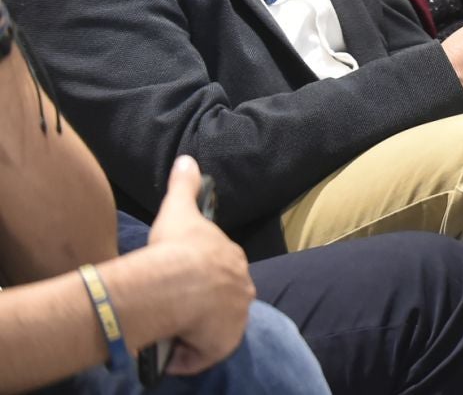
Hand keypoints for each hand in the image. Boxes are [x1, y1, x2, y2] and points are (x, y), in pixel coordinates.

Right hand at [139, 157, 252, 373]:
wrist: (177, 281)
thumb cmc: (177, 245)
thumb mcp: (179, 210)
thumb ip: (184, 186)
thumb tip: (187, 159)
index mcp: (232, 260)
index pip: (220, 271)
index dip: (200, 278)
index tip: (180, 283)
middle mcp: (241, 288)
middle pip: (221, 300)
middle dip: (201, 305)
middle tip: (172, 308)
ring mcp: (234, 317)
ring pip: (213, 327)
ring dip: (194, 330)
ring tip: (169, 327)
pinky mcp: (222, 343)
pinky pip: (203, 354)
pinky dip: (188, 355)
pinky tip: (170, 348)